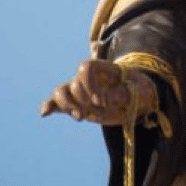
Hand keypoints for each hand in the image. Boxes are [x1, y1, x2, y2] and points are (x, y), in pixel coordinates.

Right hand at [39, 60, 156, 126]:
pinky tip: (45, 113)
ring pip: (62, 90)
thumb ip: (122, 94)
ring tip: (79, 117)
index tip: (100, 101)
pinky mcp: (78, 105)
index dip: (89, 84)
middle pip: (75, 82)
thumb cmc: (141, 92)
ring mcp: (82, 92)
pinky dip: (50, 106)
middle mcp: (90, 79)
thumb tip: (103, 101)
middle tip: (95, 113)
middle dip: (81, 99)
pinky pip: (58, 103)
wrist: (141, 102)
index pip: (85, 68)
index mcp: (103, 69)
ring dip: (65, 104)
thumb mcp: (138, 92)